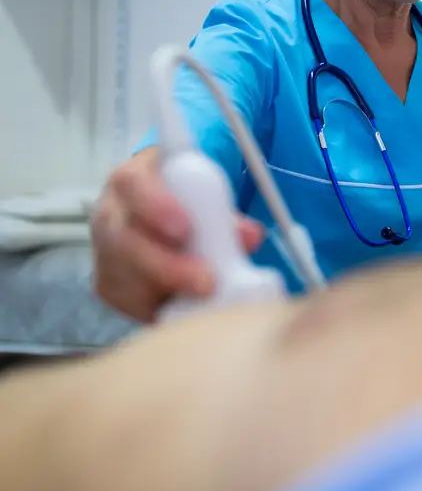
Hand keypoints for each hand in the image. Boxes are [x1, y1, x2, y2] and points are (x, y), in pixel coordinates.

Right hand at [90, 147, 264, 322]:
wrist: (155, 204)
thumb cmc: (181, 195)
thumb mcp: (202, 188)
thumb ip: (224, 212)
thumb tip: (250, 236)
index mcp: (131, 181)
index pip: (133, 186)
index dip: (156, 207)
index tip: (185, 229)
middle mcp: (109, 215)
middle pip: (123, 242)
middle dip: (166, 266)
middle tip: (206, 283)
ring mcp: (103, 251)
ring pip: (121, 279)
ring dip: (165, 294)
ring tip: (204, 301)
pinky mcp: (108, 283)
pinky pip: (126, 303)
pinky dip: (158, 309)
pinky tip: (185, 310)